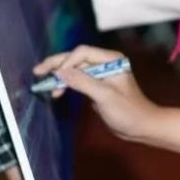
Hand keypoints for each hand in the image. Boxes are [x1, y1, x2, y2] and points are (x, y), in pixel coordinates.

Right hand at [34, 45, 159, 142]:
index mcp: (110, 59)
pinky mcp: (98, 85)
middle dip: (57, 65)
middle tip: (38, 71)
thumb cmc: (127, 111)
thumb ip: (82, 82)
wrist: (141, 126)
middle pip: (76, 58)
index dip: (66, 62)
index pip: (82, 52)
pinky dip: (67, 83)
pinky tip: (57, 90)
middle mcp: (105, 62)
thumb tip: (60, 71)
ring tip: (44, 84)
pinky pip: (78, 79)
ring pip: (75, 69)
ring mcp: (101, 73)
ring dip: (60, 75)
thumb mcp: (104, 96)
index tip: (55, 77)